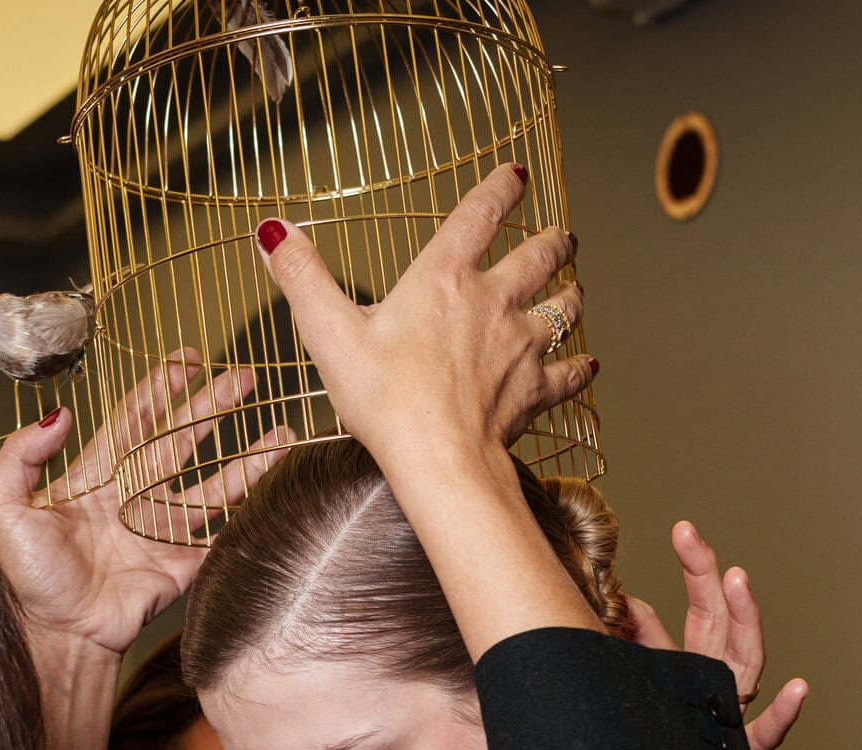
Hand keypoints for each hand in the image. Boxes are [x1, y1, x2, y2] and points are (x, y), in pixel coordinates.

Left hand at [0, 352, 292, 657]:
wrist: (59, 633)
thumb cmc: (27, 577)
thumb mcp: (3, 507)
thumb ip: (21, 456)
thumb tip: (60, 414)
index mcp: (97, 478)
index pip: (135, 420)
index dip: (159, 388)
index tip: (186, 359)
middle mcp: (136, 498)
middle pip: (182, 441)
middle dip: (213, 408)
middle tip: (243, 379)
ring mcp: (163, 531)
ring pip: (215, 485)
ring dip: (248, 459)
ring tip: (281, 431)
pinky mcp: (184, 564)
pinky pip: (224, 534)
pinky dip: (251, 512)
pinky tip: (277, 489)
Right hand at [254, 165, 595, 472]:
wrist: (439, 462)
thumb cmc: (386, 401)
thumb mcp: (329, 333)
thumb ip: (302, 277)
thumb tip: (273, 230)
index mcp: (444, 279)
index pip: (480, 215)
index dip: (500, 189)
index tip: (516, 175)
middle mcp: (493, 303)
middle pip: (539, 258)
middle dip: (554, 242)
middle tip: (564, 236)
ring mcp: (521, 347)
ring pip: (564, 310)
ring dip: (572, 296)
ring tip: (577, 289)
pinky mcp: (534, 392)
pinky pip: (568, 374)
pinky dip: (580, 367)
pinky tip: (588, 364)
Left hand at [624, 521, 806, 749]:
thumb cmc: (638, 734)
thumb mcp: (629, 677)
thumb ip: (630, 640)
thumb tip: (620, 597)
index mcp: (695, 664)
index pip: (705, 608)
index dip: (697, 568)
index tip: (685, 530)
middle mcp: (719, 683)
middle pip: (723, 624)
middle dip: (710, 579)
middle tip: (695, 540)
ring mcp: (731, 717)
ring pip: (745, 665)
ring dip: (745, 621)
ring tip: (738, 582)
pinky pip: (763, 737)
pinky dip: (783, 715)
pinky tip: (797, 689)